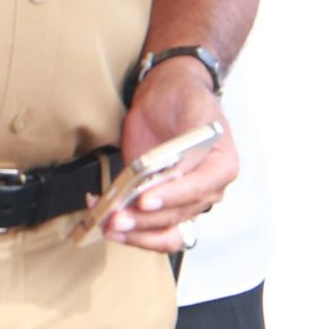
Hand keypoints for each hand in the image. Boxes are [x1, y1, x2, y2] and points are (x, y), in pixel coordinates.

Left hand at [106, 61, 238, 252]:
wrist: (165, 96)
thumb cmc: (183, 96)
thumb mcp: (192, 102)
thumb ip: (191, 132)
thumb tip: (182, 165)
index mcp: (222, 164)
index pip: (200, 188)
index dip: (173, 197)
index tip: (145, 199)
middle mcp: (207, 188)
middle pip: (179, 215)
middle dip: (146, 219)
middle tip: (117, 217)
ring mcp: (182, 199)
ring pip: (165, 231)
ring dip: (136, 233)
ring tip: (109, 224)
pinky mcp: (160, 203)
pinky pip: (150, 227)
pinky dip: (129, 229)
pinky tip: (105, 218)